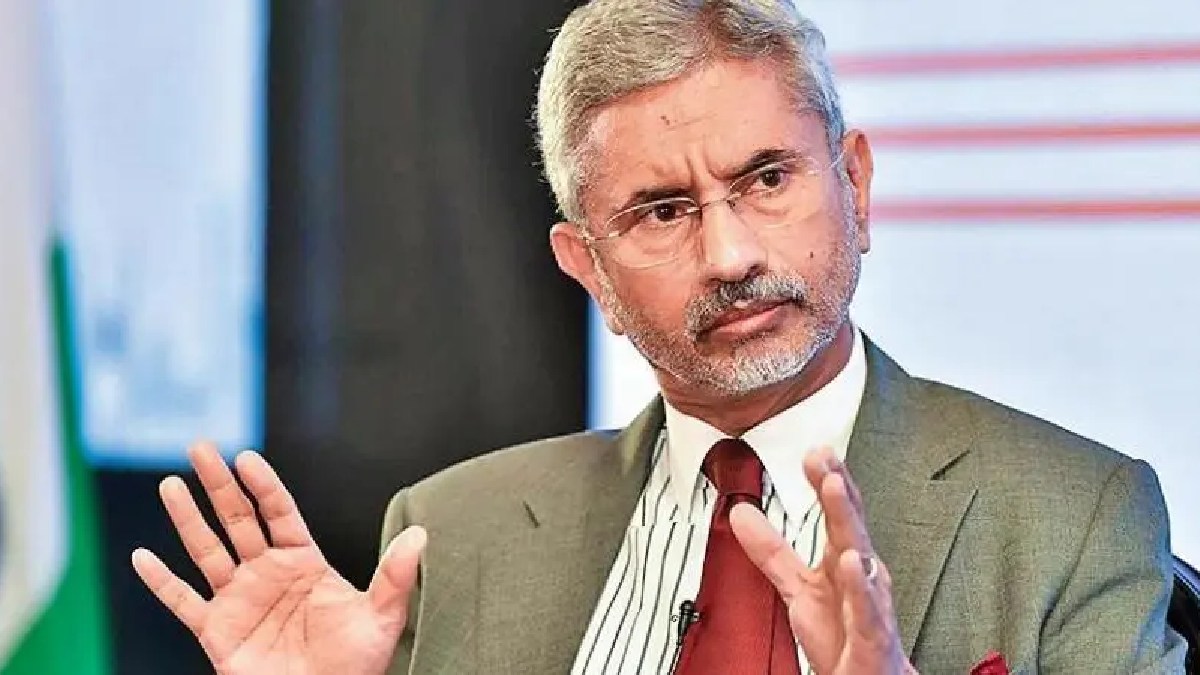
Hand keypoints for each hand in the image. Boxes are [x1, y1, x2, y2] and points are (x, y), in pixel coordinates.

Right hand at [131, 442, 425, 674]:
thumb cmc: (355, 665)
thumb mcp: (381, 617)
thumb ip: (395, 575)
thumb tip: (421, 534)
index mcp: (304, 562)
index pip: (278, 512)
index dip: (263, 484)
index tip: (246, 457)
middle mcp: (267, 574)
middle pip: (237, 519)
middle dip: (218, 483)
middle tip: (199, 446)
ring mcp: (239, 600)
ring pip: (207, 550)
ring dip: (187, 518)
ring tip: (170, 484)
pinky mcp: (216, 632)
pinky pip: (183, 602)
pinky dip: (161, 582)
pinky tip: (141, 556)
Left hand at [730, 448, 915, 674]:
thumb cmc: (843, 636)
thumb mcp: (799, 589)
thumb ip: (772, 552)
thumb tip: (740, 513)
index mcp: (843, 562)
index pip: (838, 514)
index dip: (827, 480)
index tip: (815, 449)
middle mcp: (860, 578)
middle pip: (851, 526)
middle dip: (838, 491)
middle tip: (824, 459)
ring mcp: (869, 607)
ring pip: (861, 559)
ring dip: (849, 522)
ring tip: (835, 487)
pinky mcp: (873, 640)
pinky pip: (867, 612)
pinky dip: (860, 588)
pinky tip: (850, 563)